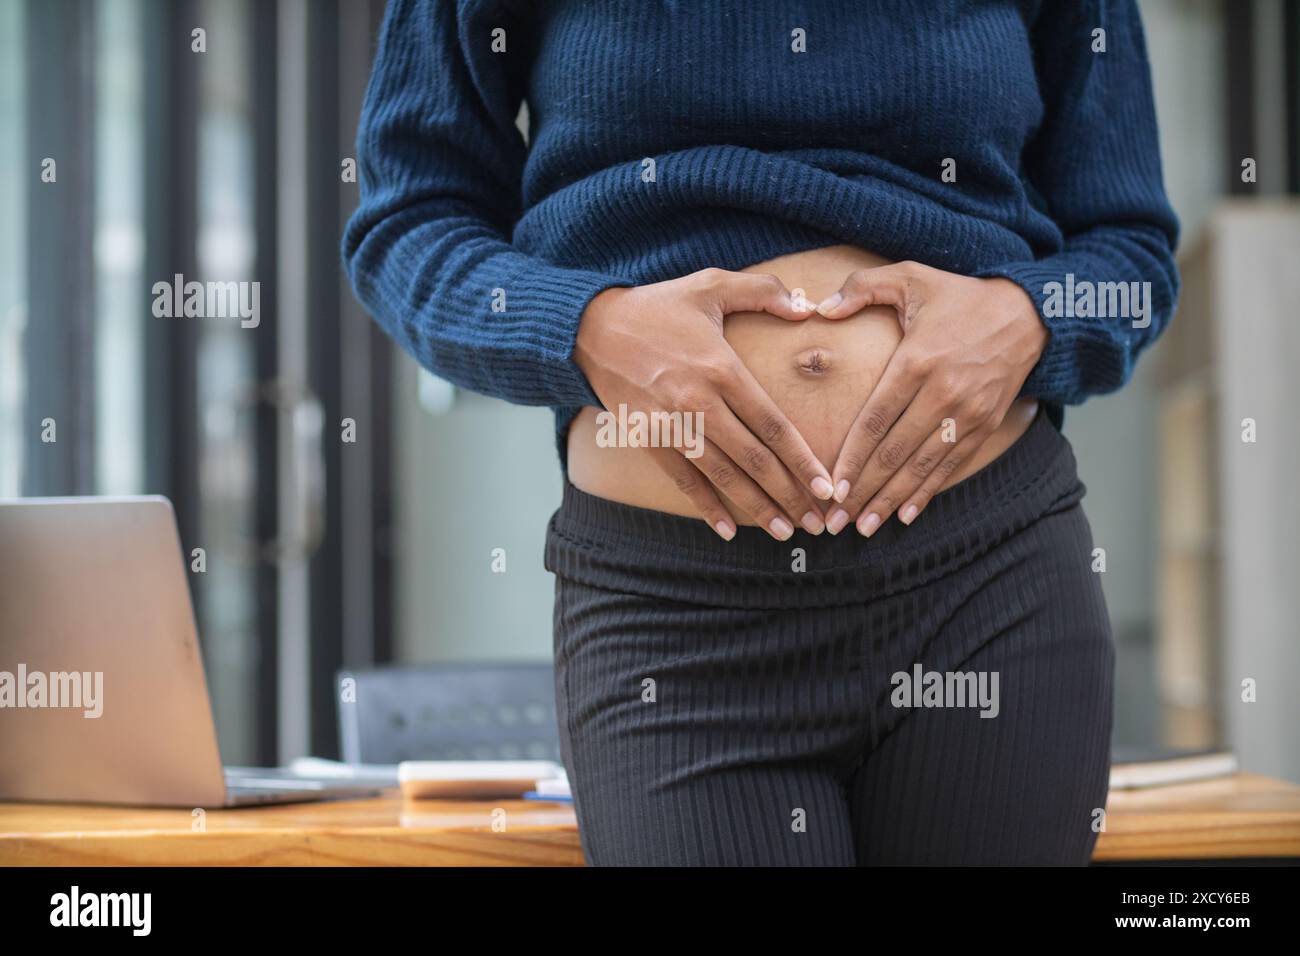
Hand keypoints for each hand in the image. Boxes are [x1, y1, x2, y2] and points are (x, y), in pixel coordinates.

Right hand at [575, 268, 834, 540]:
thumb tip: (806, 305)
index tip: (828, 488)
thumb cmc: (657, 306)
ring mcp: (670, 424)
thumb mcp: (710, 283)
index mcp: (720, 368)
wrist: (590, 328)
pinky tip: (727, 530)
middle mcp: (697, 402)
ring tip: (785, 532)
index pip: (772, 424)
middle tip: (818, 523)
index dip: (803, 460)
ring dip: (755, 507)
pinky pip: (682, 479)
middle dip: (789, 494)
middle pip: (754, 459)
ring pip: (722, 476)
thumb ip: (762, 291)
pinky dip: (705, 506)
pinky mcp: (647, 439)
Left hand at [815, 261, 1047, 534]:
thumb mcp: (911, 276)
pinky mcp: (984, 425)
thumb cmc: (959, 296)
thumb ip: (862, 287)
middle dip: (863, 491)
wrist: (1029, 313)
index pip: (877, 420)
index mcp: (918, 360)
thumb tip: (819, 308)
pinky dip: (926, 493)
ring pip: (921, 467)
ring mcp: (967, 413)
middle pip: (895, 453)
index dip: (852, 457)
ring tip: (862, 527)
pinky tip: (904, 515)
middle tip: (835, 521)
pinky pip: (950, 466)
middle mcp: (944, 393)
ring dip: (890, 500)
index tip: (831, 486)